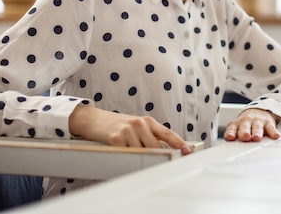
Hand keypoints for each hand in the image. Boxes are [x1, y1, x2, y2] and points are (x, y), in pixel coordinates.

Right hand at [69, 105, 191, 154]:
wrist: (94, 119)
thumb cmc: (117, 125)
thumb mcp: (136, 126)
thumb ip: (149, 136)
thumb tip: (163, 151)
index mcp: (147, 120)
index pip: (167, 133)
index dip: (178, 143)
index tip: (186, 151)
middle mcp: (139, 123)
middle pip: (155, 147)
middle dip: (156, 156)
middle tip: (154, 161)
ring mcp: (128, 130)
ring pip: (142, 152)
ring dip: (139, 157)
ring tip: (130, 152)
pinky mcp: (116, 138)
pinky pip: (127, 153)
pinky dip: (127, 157)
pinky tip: (121, 151)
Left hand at [223, 108, 280, 141]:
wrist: (259, 110)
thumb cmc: (246, 124)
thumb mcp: (237, 128)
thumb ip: (233, 136)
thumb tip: (230, 146)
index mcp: (237, 124)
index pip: (232, 129)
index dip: (230, 133)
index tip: (230, 137)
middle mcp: (246, 122)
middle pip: (245, 127)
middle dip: (244, 132)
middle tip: (245, 137)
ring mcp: (257, 122)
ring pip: (257, 127)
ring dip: (257, 132)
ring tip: (256, 138)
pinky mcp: (268, 123)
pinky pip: (271, 128)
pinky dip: (273, 132)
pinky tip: (275, 136)